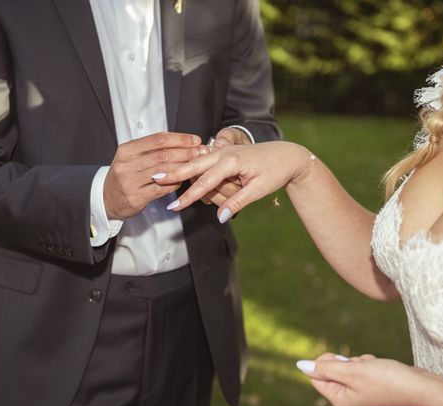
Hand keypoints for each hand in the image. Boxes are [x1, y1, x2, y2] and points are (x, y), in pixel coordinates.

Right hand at [104, 132, 207, 218]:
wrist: (106, 198)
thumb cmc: (125, 175)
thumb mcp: (132, 157)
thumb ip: (152, 149)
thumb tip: (182, 142)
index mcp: (127, 150)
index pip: (158, 139)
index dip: (179, 138)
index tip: (195, 139)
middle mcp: (127, 165)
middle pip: (163, 155)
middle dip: (186, 152)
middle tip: (202, 151)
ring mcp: (131, 182)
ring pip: (164, 172)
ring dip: (184, 167)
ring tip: (198, 165)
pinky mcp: (136, 197)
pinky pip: (162, 189)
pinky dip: (175, 183)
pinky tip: (184, 180)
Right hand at [154, 141, 313, 221]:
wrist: (287, 155)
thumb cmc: (275, 172)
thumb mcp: (258, 190)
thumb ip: (237, 202)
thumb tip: (220, 217)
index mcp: (231, 161)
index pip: (205, 182)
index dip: (189, 196)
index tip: (174, 206)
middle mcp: (224, 153)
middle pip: (193, 165)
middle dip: (174, 173)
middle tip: (154, 178)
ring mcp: (223, 151)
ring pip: (200, 166)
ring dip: (194, 178)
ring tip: (204, 185)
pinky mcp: (224, 154)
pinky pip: (206, 164)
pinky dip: (198, 172)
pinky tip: (187, 175)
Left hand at [298, 352, 425, 405]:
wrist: (418, 386)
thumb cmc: (386, 380)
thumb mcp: (351, 371)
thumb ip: (325, 368)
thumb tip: (301, 365)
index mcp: (338, 399)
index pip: (316, 376)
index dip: (325, 363)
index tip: (340, 360)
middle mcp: (346, 398)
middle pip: (331, 370)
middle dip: (344, 362)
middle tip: (359, 365)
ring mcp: (358, 392)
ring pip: (347, 366)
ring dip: (358, 361)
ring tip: (373, 368)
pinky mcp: (370, 385)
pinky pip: (360, 367)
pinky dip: (368, 363)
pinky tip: (380, 367)